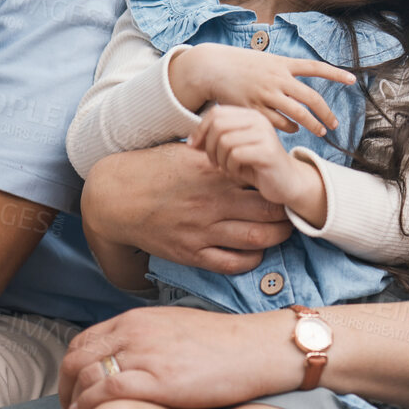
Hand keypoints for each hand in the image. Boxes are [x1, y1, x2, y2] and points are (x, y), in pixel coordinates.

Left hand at [58, 305, 292, 408]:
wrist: (261, 349)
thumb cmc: (228, 346)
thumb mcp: (179, 330)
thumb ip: (151, 339)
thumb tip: (136, 358)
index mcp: (139, 319)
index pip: (85, 341)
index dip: (71, 369)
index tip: (74, 390)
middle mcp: (135, 332)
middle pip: (76, 359)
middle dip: (63, 388)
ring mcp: (145, 355)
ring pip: (84, 376)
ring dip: (69, 402)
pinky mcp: (157, 380)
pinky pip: (103, 393)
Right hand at [82, 144, 293, 273]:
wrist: (114, 198)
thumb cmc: (152, 169)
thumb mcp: (187, 153)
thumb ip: (218, 153)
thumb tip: (245, 144)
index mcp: (214, 172)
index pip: (262, 178)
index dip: (280, 183)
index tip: (286, 183)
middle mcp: (212, 202)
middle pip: (269, 211)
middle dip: (287, 212)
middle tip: (294, 211)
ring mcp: (202, 230)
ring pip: (257, 239)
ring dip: (277, 237)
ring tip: (283, 231)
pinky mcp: (191, 252)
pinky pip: (232, 263)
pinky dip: (251, 259)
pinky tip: (257, 251)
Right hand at [170, 42, 351, 136]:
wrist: (212, 67)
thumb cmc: (242, 64)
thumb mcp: (267, 60)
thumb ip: (286, 70)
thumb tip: (304, 75)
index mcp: (283, 64)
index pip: (316, 67)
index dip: (336, 74)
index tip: (353, 80)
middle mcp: (277, 79)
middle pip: (311, 99)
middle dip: (326, 113)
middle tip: (334, 124)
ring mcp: (266, 94)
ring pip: (297, 114)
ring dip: (311, 125)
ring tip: (320, 131)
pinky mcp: (254, 109)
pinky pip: (278, 124)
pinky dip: (289, 128)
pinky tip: (294, 130)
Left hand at [191, 106, 324, 214]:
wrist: (288, 183)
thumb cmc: (257, 167)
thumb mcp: (232, 151)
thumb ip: (214, 142)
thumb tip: (191, 142)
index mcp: (250, 115)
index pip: (215, 113)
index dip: (200, 130)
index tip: (194, 147)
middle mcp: (259, 120)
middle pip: (218, 125)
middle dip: (209, 147)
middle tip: (214, 163)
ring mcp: (265, 134)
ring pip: (225, 141)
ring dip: (220, 160)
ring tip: (228, 169)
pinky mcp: (268, 151)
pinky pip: (236, 155)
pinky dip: (231, 168)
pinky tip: (238, 173)